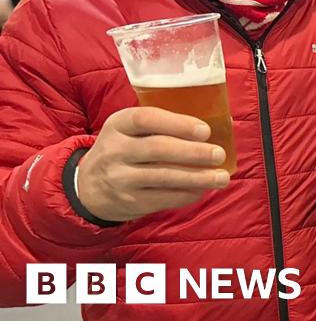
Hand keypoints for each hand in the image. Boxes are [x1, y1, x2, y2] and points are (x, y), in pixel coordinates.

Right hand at [76, 107, 230, 221]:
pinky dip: (187, 194)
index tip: (205, 130)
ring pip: (163, 177)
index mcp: (119, 124)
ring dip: (197, 177)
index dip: (178, 124)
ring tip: (221, 177)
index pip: (146, 119)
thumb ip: (166, 124)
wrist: (88, 187)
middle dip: (193, 152)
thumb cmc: (125, 149)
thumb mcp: (132, 130)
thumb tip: (223, 122)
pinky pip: (163, 198)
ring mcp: (120, 178)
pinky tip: (203, 189)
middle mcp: (115, 150)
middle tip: (219, 154)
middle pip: (157, 149)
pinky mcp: (128, 201)